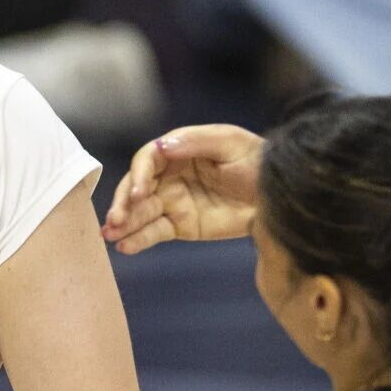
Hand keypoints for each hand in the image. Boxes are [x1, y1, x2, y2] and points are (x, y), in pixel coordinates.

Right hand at [101, 125, 264, 254]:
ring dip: (123, 223)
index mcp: (178, 150)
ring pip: (141, 213)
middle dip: (123, 203)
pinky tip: (125, 247)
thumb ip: (195, 143)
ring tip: (109, 236)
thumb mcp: (230, 144)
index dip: (138, 175)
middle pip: (136, 188)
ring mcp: (173, 202)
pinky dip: (138, 240)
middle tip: (114, 220)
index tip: (139, 192)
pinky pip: (155, 233)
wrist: (280, 196)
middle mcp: (169, 176)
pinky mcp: (181, 226)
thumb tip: (160, 147)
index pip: (147, 160)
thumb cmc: (258, 161)